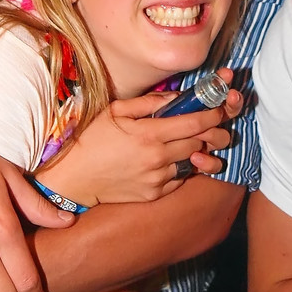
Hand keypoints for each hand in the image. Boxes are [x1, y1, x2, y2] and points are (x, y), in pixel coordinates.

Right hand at [37, 69, 242, 206]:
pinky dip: (181, 166)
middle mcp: (157, 158)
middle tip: (210, 122)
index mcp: (149, 134)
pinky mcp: (154, 194)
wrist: (73, 179)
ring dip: (196, 149)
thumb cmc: (92, 139)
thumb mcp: (116, 111)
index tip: (218, 107)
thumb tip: (177, 97)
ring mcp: (157, 179)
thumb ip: (149, 102)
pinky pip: (179, 178)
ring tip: (189, 139)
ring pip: (192, 161)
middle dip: (211, 130)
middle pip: (200, 142)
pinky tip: (172, 157)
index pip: (196, 122)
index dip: (213, 113)